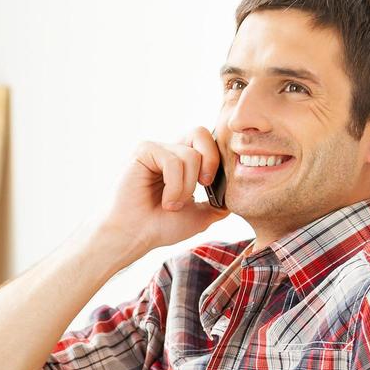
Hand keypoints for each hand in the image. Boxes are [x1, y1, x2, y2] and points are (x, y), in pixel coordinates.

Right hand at [100, 128, 229, 259]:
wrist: (135, 236)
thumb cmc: (159, 226)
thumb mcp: (199, 215)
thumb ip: (218, 203)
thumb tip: (234, 196)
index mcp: (182, 161)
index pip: (209, 142)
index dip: (217, 160)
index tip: (211, 187)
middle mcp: (169, 150)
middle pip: (202, 133)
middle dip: (211, 161)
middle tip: (203, 185)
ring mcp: (156, 149)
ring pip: (190, 155)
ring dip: (186, 187)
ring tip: (172, 204)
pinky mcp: (144, 151)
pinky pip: (172, 161)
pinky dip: (174, 186)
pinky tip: (164, 202)